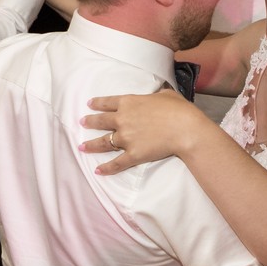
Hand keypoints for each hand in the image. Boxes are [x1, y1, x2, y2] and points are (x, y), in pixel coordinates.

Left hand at [79, 89, 204, 173]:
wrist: (185, 129)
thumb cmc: (178, 109)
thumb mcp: (165, 94)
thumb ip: (156, 95)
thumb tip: (156, 96)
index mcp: (129, 102)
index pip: (108, 102)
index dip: (97, 103)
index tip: (90, 104)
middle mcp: (123, 119)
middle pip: (101, 121)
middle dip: (90, 122)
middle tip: (82, 122)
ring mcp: (126, 138)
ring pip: (103, 143)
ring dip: (91, 145)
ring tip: (82, 147)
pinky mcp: (133, 155)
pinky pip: (116, 163)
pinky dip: (106, 168)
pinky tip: (98, 170)